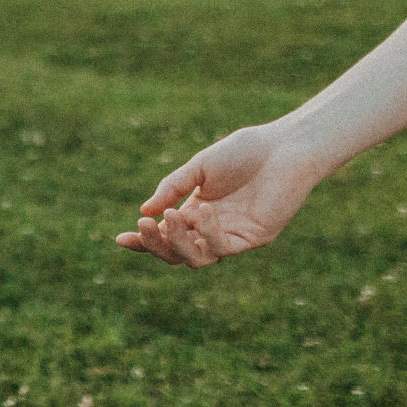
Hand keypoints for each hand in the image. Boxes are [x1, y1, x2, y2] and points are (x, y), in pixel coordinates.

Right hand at [115, 122, 328, 267]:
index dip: (143, 241)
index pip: (166, 236)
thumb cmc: (245, 152)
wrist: (285, 147)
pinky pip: (222, 248)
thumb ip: (172, 188)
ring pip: (196, 259)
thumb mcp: (198, 167)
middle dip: (155, 245)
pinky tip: (204, 210)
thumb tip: (144, 211)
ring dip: (178, 243)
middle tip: (145, 226)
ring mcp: (232, 236)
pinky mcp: (252, 239)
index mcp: (196, 213)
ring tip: (170, 217)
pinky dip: (208, 232)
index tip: (121, 239)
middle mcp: (212, 229)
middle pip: (176, 254)